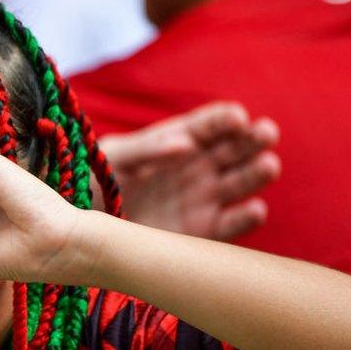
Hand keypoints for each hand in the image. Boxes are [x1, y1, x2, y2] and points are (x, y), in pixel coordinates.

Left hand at [101, 102, 280, 240]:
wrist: (81, 230)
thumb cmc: (92, 182)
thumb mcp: (111, 158)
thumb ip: (145, 149)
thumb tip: (184, 144)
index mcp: (175, 140)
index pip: (208, 124)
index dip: (223, 119)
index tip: (236, 117)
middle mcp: (196, 167)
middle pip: (233, 148)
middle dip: (252, 139)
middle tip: (266, 132)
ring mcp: (202, 198)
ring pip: (239, 182)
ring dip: (257, 173)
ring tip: (268, 165)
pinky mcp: (201, 232)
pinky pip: (230, 225)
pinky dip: (245, 219)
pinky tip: (255, 209)